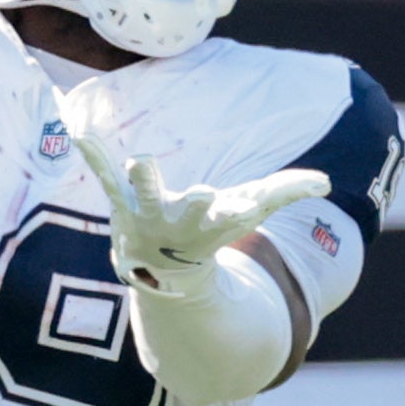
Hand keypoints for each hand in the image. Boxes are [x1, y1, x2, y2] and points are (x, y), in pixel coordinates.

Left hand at [69, 133, 323, 299]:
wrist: (163, 270)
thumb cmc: (211, 230)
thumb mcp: (248, 210)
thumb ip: (285, 193)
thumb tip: (323, 183)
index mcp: (216, 221)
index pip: (235, 215)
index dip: (243, 209)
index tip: (250, 205)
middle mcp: (182, 220)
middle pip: (190, 210)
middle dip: (196, 204)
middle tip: (203, 194)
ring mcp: (149, 214)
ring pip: (144, 195)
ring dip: (143, 180)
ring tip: (141, 159)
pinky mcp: (122, 204)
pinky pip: (106, 179)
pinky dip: (95, 158)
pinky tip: (80, 135)